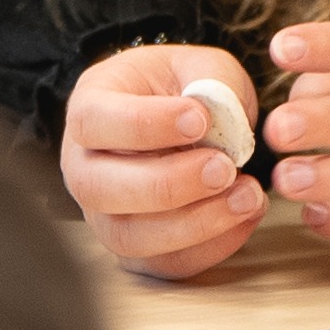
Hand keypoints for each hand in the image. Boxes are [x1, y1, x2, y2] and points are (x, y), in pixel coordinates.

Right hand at [60, 43, 266, 277]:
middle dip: (168, 184)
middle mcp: (83, 166)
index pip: (95, 121)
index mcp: (89, 107)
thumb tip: (222, 122)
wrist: (189, 119)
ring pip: (128, 237)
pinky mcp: (134, 249)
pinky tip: (244, 218)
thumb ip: (212, 83)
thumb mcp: (201, 65)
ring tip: (247, 196)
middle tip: (224, 168)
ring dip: (192, 224)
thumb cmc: (187, 90)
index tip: (200, 119)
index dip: (146, 124)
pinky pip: (162, 264)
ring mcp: (102, 214)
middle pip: (101, 188)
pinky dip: (208, 249)